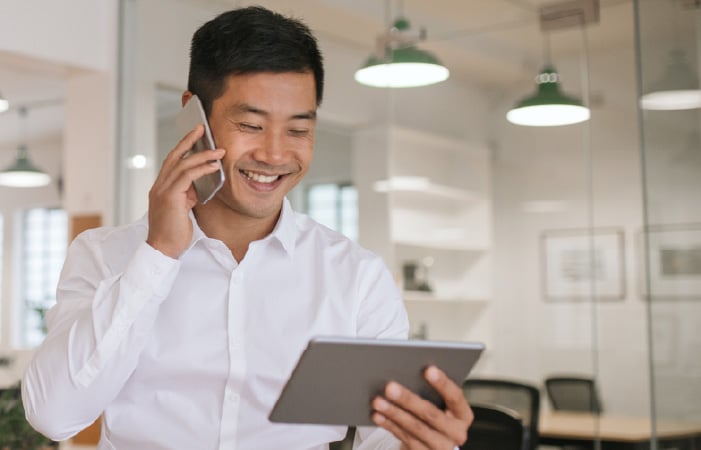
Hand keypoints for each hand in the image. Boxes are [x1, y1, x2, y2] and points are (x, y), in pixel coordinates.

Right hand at [146, 125, 224, 257]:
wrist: (163, 248)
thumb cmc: (174, 232)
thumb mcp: (183, 208)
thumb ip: (187, 194)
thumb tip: (198, 184)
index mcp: (161, 187)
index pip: (172, 161)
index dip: (183, 147)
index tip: (195, 136)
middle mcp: (159, 185)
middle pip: (174, 156)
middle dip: (188, 140)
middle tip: (202, 128)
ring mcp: (162, 190)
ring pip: (182, 164)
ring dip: (202, 155)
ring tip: (219, 151)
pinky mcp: (170, 197)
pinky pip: (186, 177)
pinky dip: (201, 169)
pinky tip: (213, 166)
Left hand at [371, 366, 471, 449]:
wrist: (432, 445)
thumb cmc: (434, 416)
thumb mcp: (440, 404)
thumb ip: (431, 391)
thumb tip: (408, 371)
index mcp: (463, 415)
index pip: (455, 397)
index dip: (442, 383)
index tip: (428, 369)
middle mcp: (455, 433)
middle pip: (431, 414)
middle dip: (408, 399)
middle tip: (390, 387)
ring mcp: (440, 447)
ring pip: (415, 428)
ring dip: (394, 413)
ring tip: (378, 401)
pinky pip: (404, 438)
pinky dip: (389, 425)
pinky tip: (378, 415)